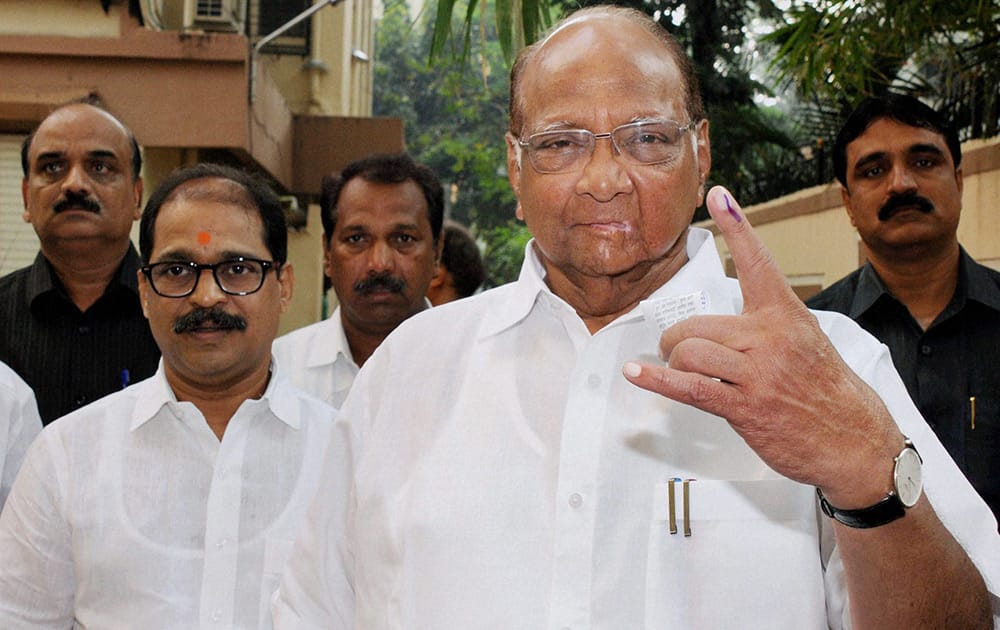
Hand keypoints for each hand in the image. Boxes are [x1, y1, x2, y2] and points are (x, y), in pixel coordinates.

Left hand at [623, 186, 900, 506]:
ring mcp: (758, 373)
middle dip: (677, 338)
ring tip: (673, 365)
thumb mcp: (806, 341)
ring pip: (689, 351)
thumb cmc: (826, 389)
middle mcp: (771, 337)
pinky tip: (637, 373)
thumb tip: (726, 320)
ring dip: (671, 360)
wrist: (853, 440)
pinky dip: (657, 380)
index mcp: (787, 315)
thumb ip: (767, 324)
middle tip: (675, 349)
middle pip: (698, 324)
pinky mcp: (744, 406)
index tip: (718, 195)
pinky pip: (689, 387)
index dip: (736, 225)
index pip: (758, 261)